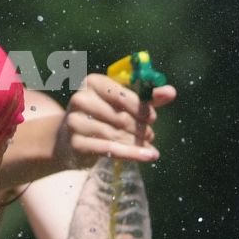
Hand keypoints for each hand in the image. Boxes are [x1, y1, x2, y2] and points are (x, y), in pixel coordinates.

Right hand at [52, 72, 177, 170]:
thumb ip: (146, 97)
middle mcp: (80, 99)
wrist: (67, 139)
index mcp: (92, 82)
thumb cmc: (100, 116)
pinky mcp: (76, 144)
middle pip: (121, 116)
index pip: (123, 95)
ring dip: (137, 141)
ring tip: (146, 144)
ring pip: (117, 134)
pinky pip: (111, 149)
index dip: (141, 108)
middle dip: (141, 127)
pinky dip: (134, 154)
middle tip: (150, 134)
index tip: (153, 117)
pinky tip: (150, 155)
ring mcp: (75, 122)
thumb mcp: (121, 103)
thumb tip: (171, 92)